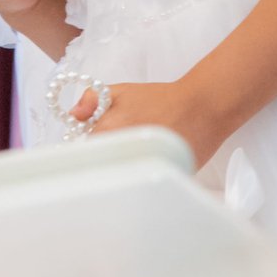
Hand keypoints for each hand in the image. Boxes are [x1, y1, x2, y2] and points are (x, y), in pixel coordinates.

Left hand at [63, 77, 228, 168]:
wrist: (203, 107)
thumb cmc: (161, 98)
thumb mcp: (121, 90)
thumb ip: (92, 100)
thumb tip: (73, 116)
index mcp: (108, 131)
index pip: (83, 153)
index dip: (86, 152)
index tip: (92, 151)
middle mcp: (122, 152)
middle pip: (100, 169)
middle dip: (102, 163)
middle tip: (115, 154)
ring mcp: (141, 168)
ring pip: (119, 179)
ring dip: (121, 173)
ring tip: (134, 159)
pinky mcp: (158, 179)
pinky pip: (139, 185)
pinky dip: (139, 180)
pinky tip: (148, 167)